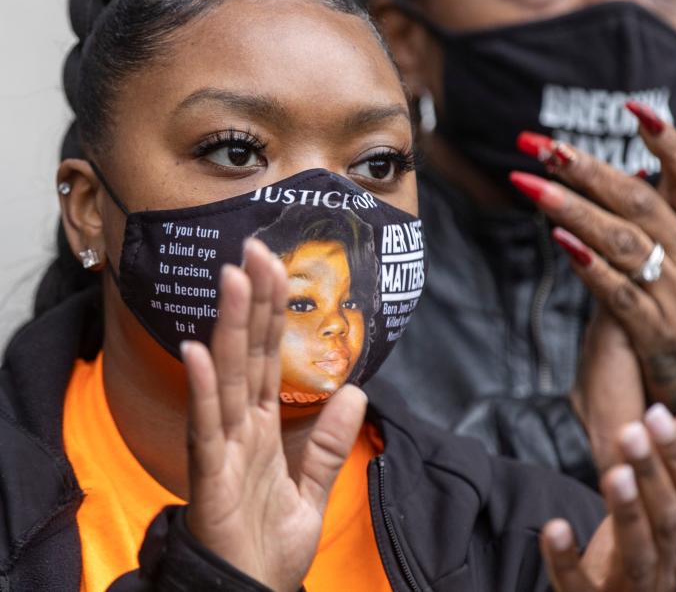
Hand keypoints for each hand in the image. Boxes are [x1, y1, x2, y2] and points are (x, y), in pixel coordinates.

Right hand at [180, 238, 366, 590]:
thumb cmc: (269, 547)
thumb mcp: (312, 488)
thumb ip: (328, 442)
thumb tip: (354, 391)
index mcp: (262, 428)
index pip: (268, 357)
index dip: (272, 314)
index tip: (277, 267)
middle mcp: (239, 428)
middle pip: (248, 353)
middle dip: (253, 302)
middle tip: (256, 249)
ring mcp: (222, 448)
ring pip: (227, 376)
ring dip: (230, 326)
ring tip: (234, 278)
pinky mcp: (211, 476)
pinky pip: (207, 425)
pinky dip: (203, 388)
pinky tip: (199, 351)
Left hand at [514, 108, 675, 413]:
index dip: (667, 142)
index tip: (632, 108)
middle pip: (639, 202)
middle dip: (588, 169)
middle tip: (541, 144)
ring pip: (621, 242)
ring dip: (573, 209)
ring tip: (530, 184)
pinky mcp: (654, 331)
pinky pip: (617, 291)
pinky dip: (589, 265)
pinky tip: (560, 241)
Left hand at [541, 397, 675, 590]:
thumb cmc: (633, 559)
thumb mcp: (655, 510)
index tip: (657, 412)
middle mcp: (664, 568)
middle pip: (665, 521)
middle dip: (651, 474)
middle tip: (630, 431)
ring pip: (637, 555)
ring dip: (626, 513)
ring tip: (613, 474)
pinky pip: (579, 588)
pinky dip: (566, 560)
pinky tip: (554, 528)